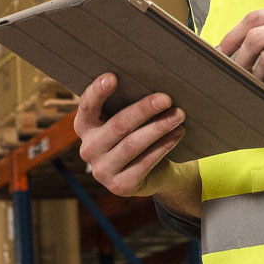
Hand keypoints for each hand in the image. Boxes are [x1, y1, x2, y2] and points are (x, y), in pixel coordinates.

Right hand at [74, 73, 189, 198]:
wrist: (150, 174)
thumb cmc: (136, 135)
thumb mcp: (125, 120)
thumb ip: (126, 103)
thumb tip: (151, 81)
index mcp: (85, 126)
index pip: (87, 106)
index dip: (98, 91)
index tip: (112, 77)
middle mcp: (88, 149)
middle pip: (118, 125)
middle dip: (143, 109)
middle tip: (166, 98)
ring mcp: (102, 170)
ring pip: (133, 144)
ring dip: (158, 128)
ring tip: (179, 115)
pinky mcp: (120, 186)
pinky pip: (145, 162)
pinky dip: (163, 146)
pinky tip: (177, 133)